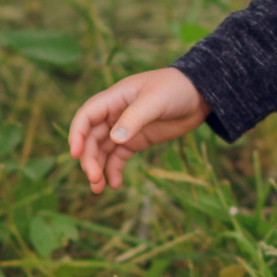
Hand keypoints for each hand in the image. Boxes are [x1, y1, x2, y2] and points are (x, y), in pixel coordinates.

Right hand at [68, 67, 208, 193]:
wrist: (200, 94)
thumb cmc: (176, 88)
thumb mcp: (156, 100)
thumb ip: (135, 118)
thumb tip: (115, 139)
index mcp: (114, 98)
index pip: (86, 116)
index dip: (77, 134)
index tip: (76, 154)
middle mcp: (115, 113)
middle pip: (91, 138)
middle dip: (89, 158)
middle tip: (94, 179)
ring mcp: (125, 128)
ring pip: (103, 150)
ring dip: (98, 168)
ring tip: (99, 188)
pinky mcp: (137, 140)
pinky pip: (118, 157)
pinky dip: (114, 170)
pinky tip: (115, 184)